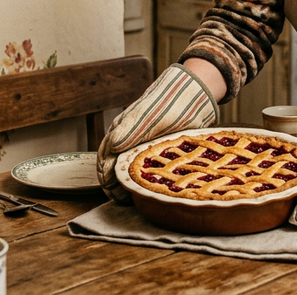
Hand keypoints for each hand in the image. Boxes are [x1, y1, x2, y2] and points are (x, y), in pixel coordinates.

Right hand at [96, 64, 218, 202]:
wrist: (191, 95)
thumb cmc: (167, 103)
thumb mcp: (147, 117)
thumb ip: (128, 130)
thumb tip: (111, 148)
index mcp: (120, 132)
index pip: (105, 160)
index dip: (106, 179)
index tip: (113, 195)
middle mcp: (127, 139)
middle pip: (114, 167)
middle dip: (116, 186)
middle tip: (123, 201)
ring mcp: (141, 144)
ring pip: (128, 168)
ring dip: (128, 183)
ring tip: (134, 199)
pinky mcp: (155, 148)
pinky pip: (145, 166)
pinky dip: (142, 178)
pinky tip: (149, 187)